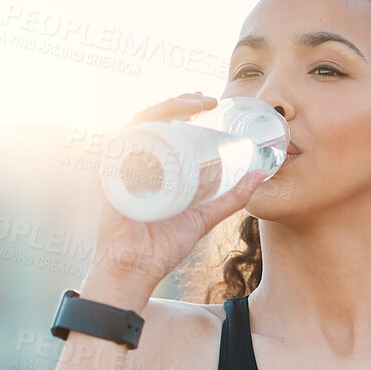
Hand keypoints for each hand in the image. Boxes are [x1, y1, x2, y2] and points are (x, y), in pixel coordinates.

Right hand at [88, 92, 274, 303]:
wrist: (137, 269)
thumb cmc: (161, 245)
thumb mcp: (205, 216)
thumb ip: (231, 197)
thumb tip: (260, 176)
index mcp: (152, 166)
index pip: (164, 126)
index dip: (184, 106)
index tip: (211, 102)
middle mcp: (133, 163)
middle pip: (151, 119)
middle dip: (178, 101)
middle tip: (206, 100)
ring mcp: (119, 169)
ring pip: (137, 125)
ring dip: (162, 108)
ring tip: (190, 105)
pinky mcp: (110, 179)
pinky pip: (119, 146)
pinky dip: (136, 131)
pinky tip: (158, 123)